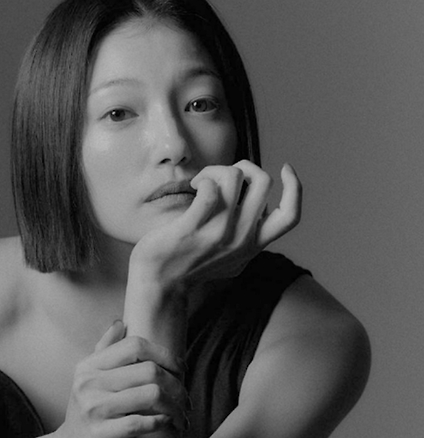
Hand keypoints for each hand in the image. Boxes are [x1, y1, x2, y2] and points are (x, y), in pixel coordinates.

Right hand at [55, 321, 187, 437]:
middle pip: (149, 370)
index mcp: (89, 365)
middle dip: (176, 385)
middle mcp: (89, 383)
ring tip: (181, 414)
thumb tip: (120, 323)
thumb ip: (104, 349)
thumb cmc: (88, 405)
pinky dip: (162, 423)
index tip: (181, 367)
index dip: (164, 353)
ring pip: (152, 395)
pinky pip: (141, 423)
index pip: (135, 345)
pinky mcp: (100, 433)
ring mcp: (94, 408)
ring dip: (175, 407)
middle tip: (186, 397)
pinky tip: (168, 424)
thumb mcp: (89, 375)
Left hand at [130, 160, 301, 292]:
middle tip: (221, 176)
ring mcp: (218, 234)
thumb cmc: (190, 265)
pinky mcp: (193, 228)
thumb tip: (261, 212)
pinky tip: (194, 187)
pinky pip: (209, 189)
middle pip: (263, 182)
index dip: (295, 187)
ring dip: (216, 170)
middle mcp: (242, 239)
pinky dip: (203, 179)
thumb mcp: (230, 259)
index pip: (290, 216)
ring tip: (201, 182)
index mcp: (254, 245)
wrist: (160, 285)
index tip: (285, 167)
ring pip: (234, 177)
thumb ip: (247, 239)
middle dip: (243, 166)